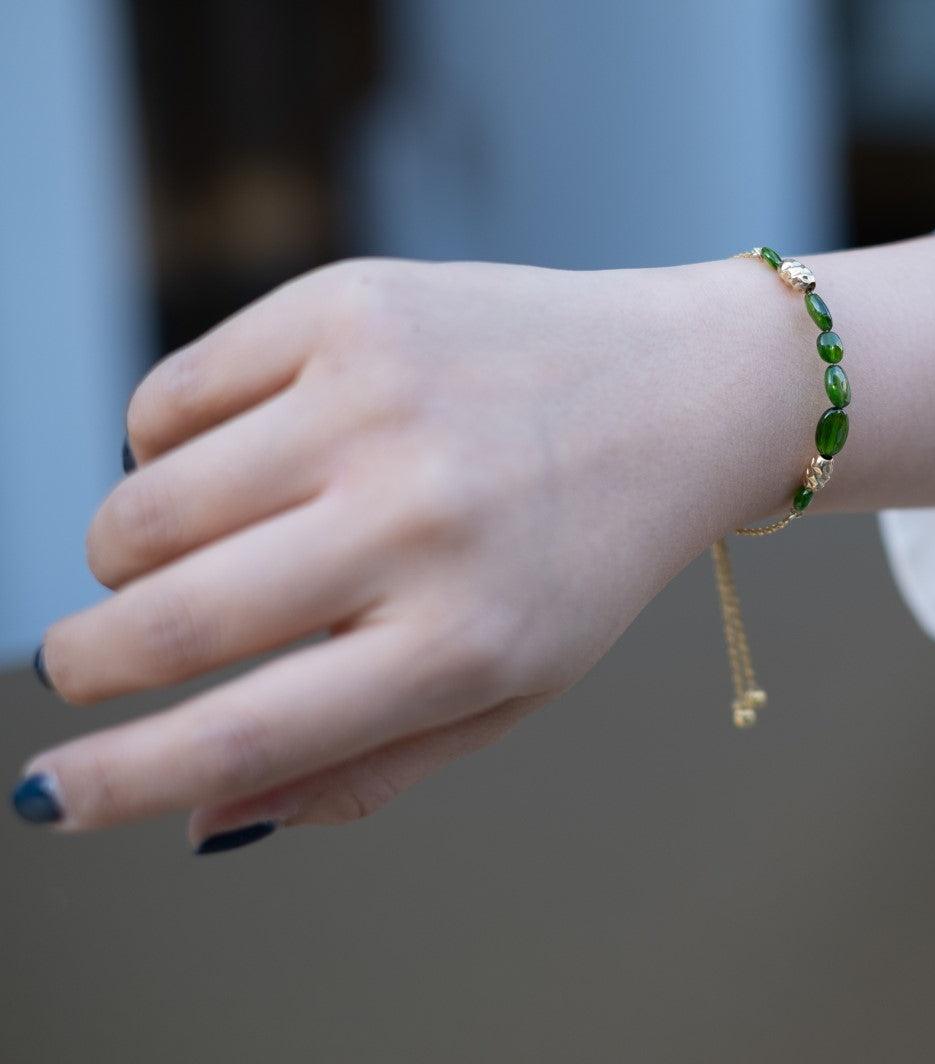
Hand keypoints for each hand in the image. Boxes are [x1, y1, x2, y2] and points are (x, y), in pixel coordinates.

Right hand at [14, 257, 746, 849]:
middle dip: (88, 661)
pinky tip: (244, 457)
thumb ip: (361, 769)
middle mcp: (415, 518)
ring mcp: (375, 398)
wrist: (679, 394)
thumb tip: (201, 820)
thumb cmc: (584, 557)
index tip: (45, 797)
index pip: (240, 737)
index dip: (113, 783)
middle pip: (162, 618)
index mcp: (462, 642)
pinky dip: (166, 449)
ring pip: (141, 506)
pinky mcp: (349, 306)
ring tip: (203, 549)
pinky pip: (167, 399)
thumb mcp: (509, 690)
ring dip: (128, 554)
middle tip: (91, 660)